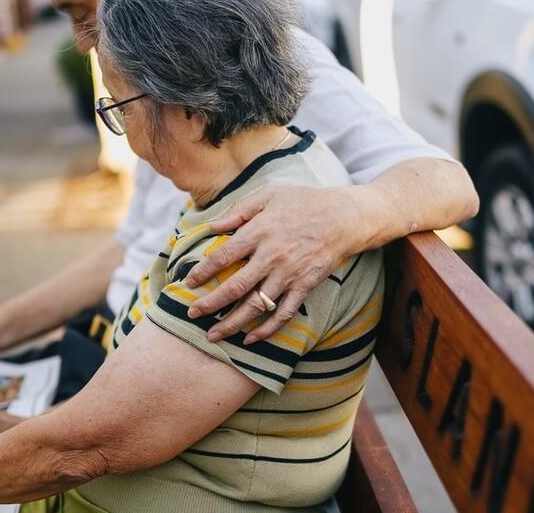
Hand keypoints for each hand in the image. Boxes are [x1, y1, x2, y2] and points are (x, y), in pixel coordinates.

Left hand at [183, 185, 364, 343]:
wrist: (344, 217)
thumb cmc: (303, 201)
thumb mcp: (268, 194)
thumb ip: (238, 210)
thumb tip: (212, 227)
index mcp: (259, 231)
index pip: (223, 256)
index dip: (203, 272)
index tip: (189, 283)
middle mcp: (272, 256)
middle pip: (235, 287)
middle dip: (210, 304)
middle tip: (192, 315)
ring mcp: (289, 274)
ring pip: (256, 306)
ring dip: (232, 324)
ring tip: (213, 336)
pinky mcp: (305, 287)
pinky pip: (284, 313)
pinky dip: (267, 329)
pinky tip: (250, 339)